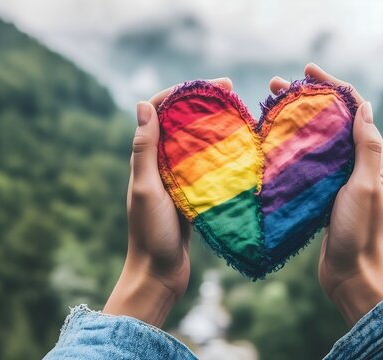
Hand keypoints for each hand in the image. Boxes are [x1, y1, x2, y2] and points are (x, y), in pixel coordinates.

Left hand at [103, 78, 232, 326]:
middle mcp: (159, 165)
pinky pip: (205, 167)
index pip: (158, 112)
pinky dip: (218, 153)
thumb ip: (145, 151)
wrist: (159, 273)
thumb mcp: (147, 189)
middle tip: (232, 92)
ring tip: (239, 113)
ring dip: (213, 125)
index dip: (181, 93)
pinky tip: (239, 148)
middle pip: (180, 123)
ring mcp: (176, 180)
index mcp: (145, 160)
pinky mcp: (191, 195)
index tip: (209, 85)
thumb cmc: (150, 233)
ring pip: (194, 143)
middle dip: (202, 103)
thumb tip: (143, 105)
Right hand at [271, 64, 382, 325]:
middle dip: (308, 98)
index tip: (307, 70)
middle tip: (276, 86)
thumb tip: (364, 106)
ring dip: (298, 120)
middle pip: (334, 120)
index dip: (333, 84)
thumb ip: (367, 148)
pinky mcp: (326, 193)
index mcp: (375, 158)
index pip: (356, 108)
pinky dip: (294, 146)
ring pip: (320, 139)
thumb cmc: (360, 231)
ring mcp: (343, 178)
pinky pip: (311, 162)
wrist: (351, 274)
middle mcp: (361, 163)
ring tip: (270, 107)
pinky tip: (273, 143)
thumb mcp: (365, 186)